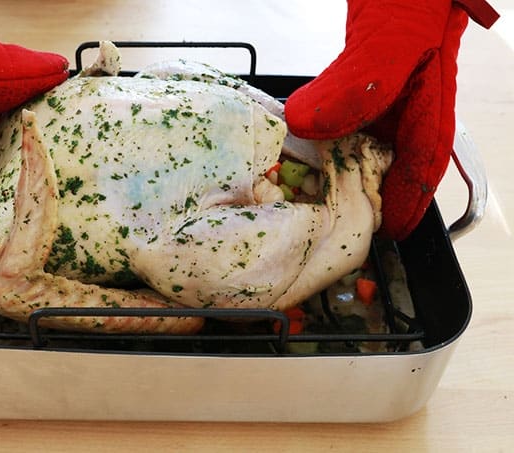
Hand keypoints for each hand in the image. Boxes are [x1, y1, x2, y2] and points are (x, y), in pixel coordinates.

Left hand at [284, 0, 498, 238]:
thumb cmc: (408, 0)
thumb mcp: (388, 41)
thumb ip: (358, 83)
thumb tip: (308, 123)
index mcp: (430, 108)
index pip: (420, 169)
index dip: (403, 206)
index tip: (381, 233)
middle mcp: (407, 109)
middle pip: (390, 166)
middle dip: (366, 196)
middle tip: (335, 222)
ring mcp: (383, 100)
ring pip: (363, 146)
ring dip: (339, 168)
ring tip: (311, 194)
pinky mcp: (359, 88)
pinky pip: (341, 122)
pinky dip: (322, 136)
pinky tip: (300, 143)